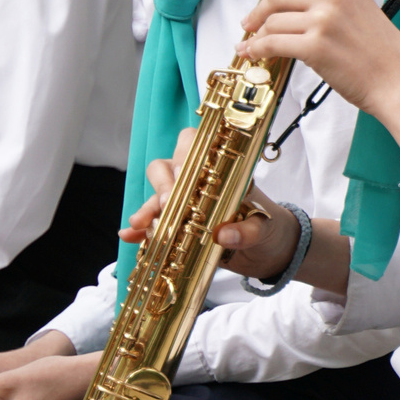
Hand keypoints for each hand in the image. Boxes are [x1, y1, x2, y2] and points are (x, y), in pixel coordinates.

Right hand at [121, 132, 299, 281]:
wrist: (269, 252)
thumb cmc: (269, 228)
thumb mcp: (264, 228)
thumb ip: (247, 232)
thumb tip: (223, 235)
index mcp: (222, 172)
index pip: (198, 147)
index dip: (185, 154)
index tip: (184, 173)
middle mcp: (198, 183)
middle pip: (167, 167)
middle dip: (162, 183)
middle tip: (165, 203)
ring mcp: (184, 205)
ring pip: (155, 194)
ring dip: (146, 207)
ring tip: (142, 223)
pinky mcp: (176, 226)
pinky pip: (152, 223)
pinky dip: (139, 230)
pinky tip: (131, 236)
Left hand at [240, 0, 399, 168]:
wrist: (398, 81)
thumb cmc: (383, 51)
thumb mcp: (360, 7)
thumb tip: (290, 3)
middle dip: (257, 12)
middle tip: (251, 23)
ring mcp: (323, 20)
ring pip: (271, 21)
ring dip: (257, 35)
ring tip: (254, 44)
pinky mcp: (314, 46)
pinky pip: (271, 44)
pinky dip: (257, 49)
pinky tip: (254, 53)